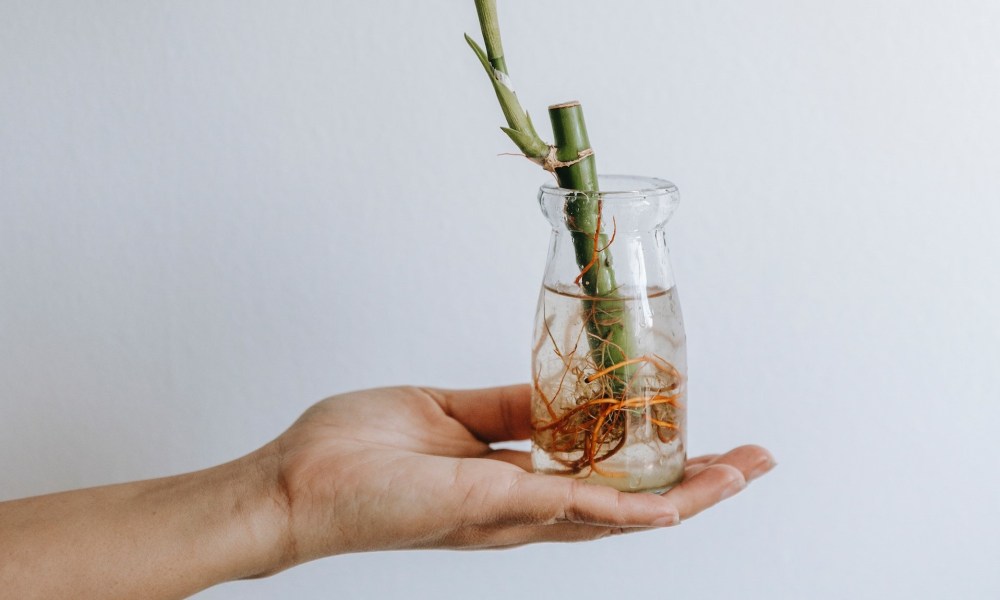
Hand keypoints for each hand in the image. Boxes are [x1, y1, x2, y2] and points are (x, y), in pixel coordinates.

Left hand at [258, 384, 775, 566]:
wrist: (295, 483)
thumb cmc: (354, 452)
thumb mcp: (445, 410)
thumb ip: (504, 408)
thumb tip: (553, 393)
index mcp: (509, 480)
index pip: (600, 476)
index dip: (655, 463)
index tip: (702, 436)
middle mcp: (519, 507)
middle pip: (624, 502)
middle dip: (692, 485)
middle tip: (751, 463)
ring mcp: (509, 513)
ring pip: (614, 512)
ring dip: (682, 497)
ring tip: (739, 476)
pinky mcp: (490, 505)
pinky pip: (572, 508)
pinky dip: (627, 508)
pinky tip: (673, 502)